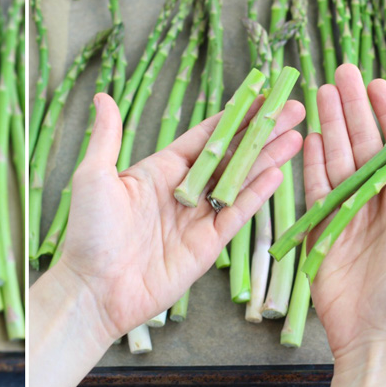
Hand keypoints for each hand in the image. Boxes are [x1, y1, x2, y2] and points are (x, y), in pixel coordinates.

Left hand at [56, 91, 302, 341]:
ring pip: (240, 181)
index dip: (234, 116)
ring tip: (297, 136)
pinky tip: (278, 173)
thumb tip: (103, 97)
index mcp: (161, 169)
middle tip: (294, 109)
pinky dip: (257, 194)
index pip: (206, 136)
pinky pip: (237, 214)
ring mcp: (198, 217)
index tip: (260, 97)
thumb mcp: (95, 175)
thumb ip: (108, 136)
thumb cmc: (88, 231)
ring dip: (267, 158)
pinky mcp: (207, 246)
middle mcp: (184, 189)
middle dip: (262, 132)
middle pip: (232, 154)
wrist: (94, 289)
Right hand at [305, 65, 385, 386]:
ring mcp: (347, 211)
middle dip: (352, 106)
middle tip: (341, 71)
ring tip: (321, 90)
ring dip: (331, 123)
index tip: (375, 83)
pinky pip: (315, 184)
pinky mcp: (321, 225)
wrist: (374, 333)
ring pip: (337, 156)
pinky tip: (309, 134)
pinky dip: (312, 158)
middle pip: (362, 142)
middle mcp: (377, 200)